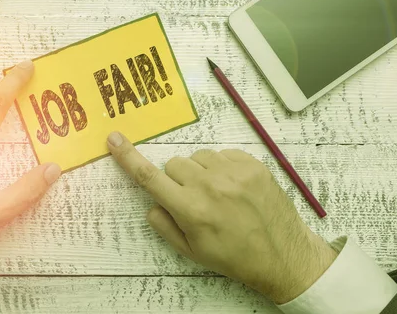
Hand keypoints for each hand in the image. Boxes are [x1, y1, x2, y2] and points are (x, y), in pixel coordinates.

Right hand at [107, 132, 336, 303]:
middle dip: (177, 180)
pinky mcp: (253, 164)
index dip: (128, 157)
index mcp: (191, 209)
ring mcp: (233, 172)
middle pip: (174, 164)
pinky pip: (223, 154)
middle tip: (194, 199)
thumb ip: (164, 225)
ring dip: (200, 171)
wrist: (282, 255)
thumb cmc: (233, 257)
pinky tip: (234, 187)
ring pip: (198, 157)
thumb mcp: (191, 251)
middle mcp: (209, 185)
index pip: (150, 177)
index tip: (114, 139)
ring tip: (218, 193)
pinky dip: (222, 167)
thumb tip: (153, 202)